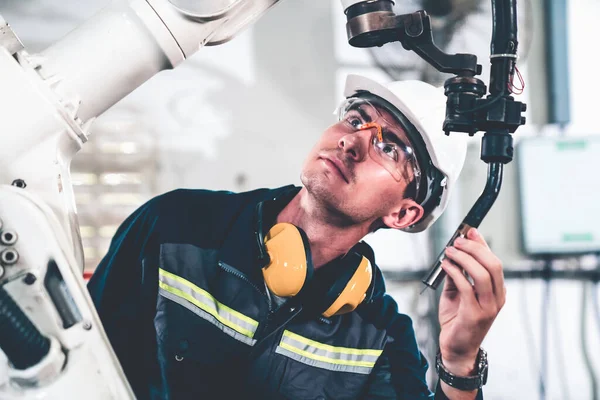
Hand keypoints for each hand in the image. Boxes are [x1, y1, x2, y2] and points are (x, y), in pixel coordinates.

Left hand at [438, 228, 505, 374]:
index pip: (494, 261)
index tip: (469, 231)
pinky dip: (455, 272)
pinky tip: (446, 265)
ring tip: (450, 251)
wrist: (456, 348)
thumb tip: (453, 253)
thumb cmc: (457, 320)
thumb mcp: (457, 292)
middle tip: (458, 240)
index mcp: (497, 291)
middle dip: (474, 248)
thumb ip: (458, 274)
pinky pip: (466, 287)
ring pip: (483, 274)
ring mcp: (488, 307)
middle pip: (493, 265)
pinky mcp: (475, 314)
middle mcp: (497, 298)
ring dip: (464, 258)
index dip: (482, 244)